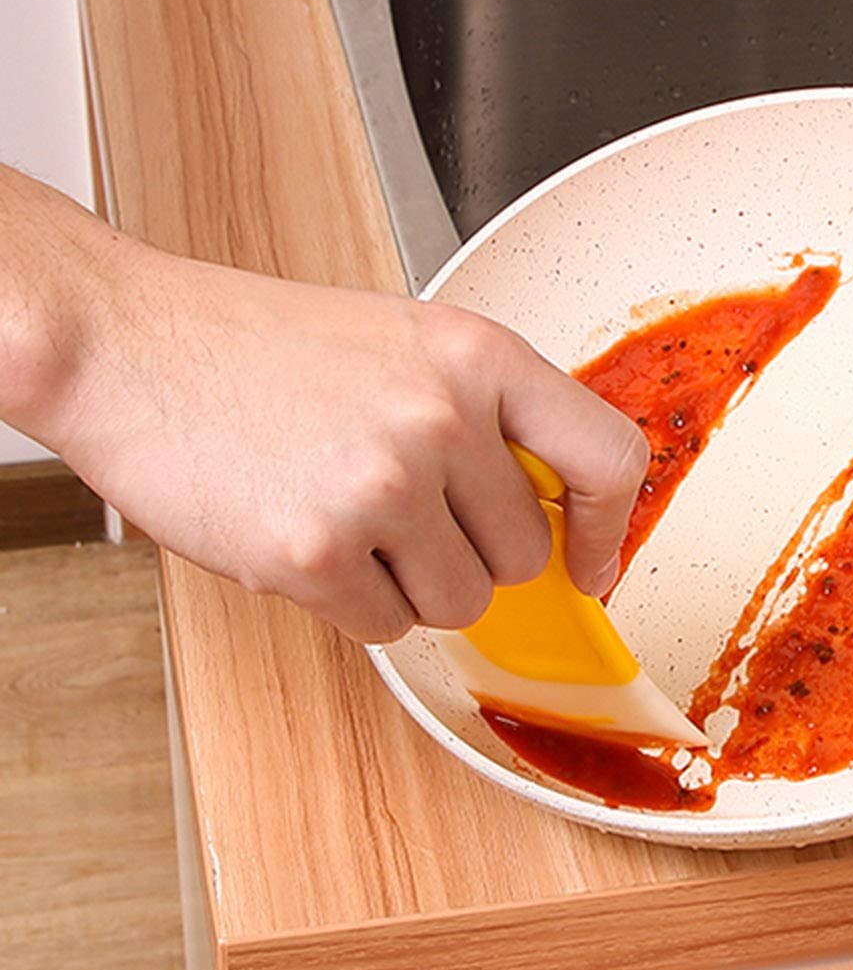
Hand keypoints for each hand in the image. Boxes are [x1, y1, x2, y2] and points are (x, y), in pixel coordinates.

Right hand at [17, 212, 646, 642]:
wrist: (128, 343)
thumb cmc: (261, 346)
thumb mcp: (408, 343)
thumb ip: (488, 415)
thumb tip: (555, 513)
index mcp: (478, 355)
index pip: (607, 456)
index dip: (606, 526)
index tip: (589, 561)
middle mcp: (442, 418)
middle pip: (523, 556)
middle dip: (470, 555)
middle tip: (402, 515)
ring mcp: (381, 486)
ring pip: (460, 603)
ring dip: (410, 585)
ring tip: (346, 517)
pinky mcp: (315, 552)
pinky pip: (383, 625)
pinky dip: (349, 602)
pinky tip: (303, 536)